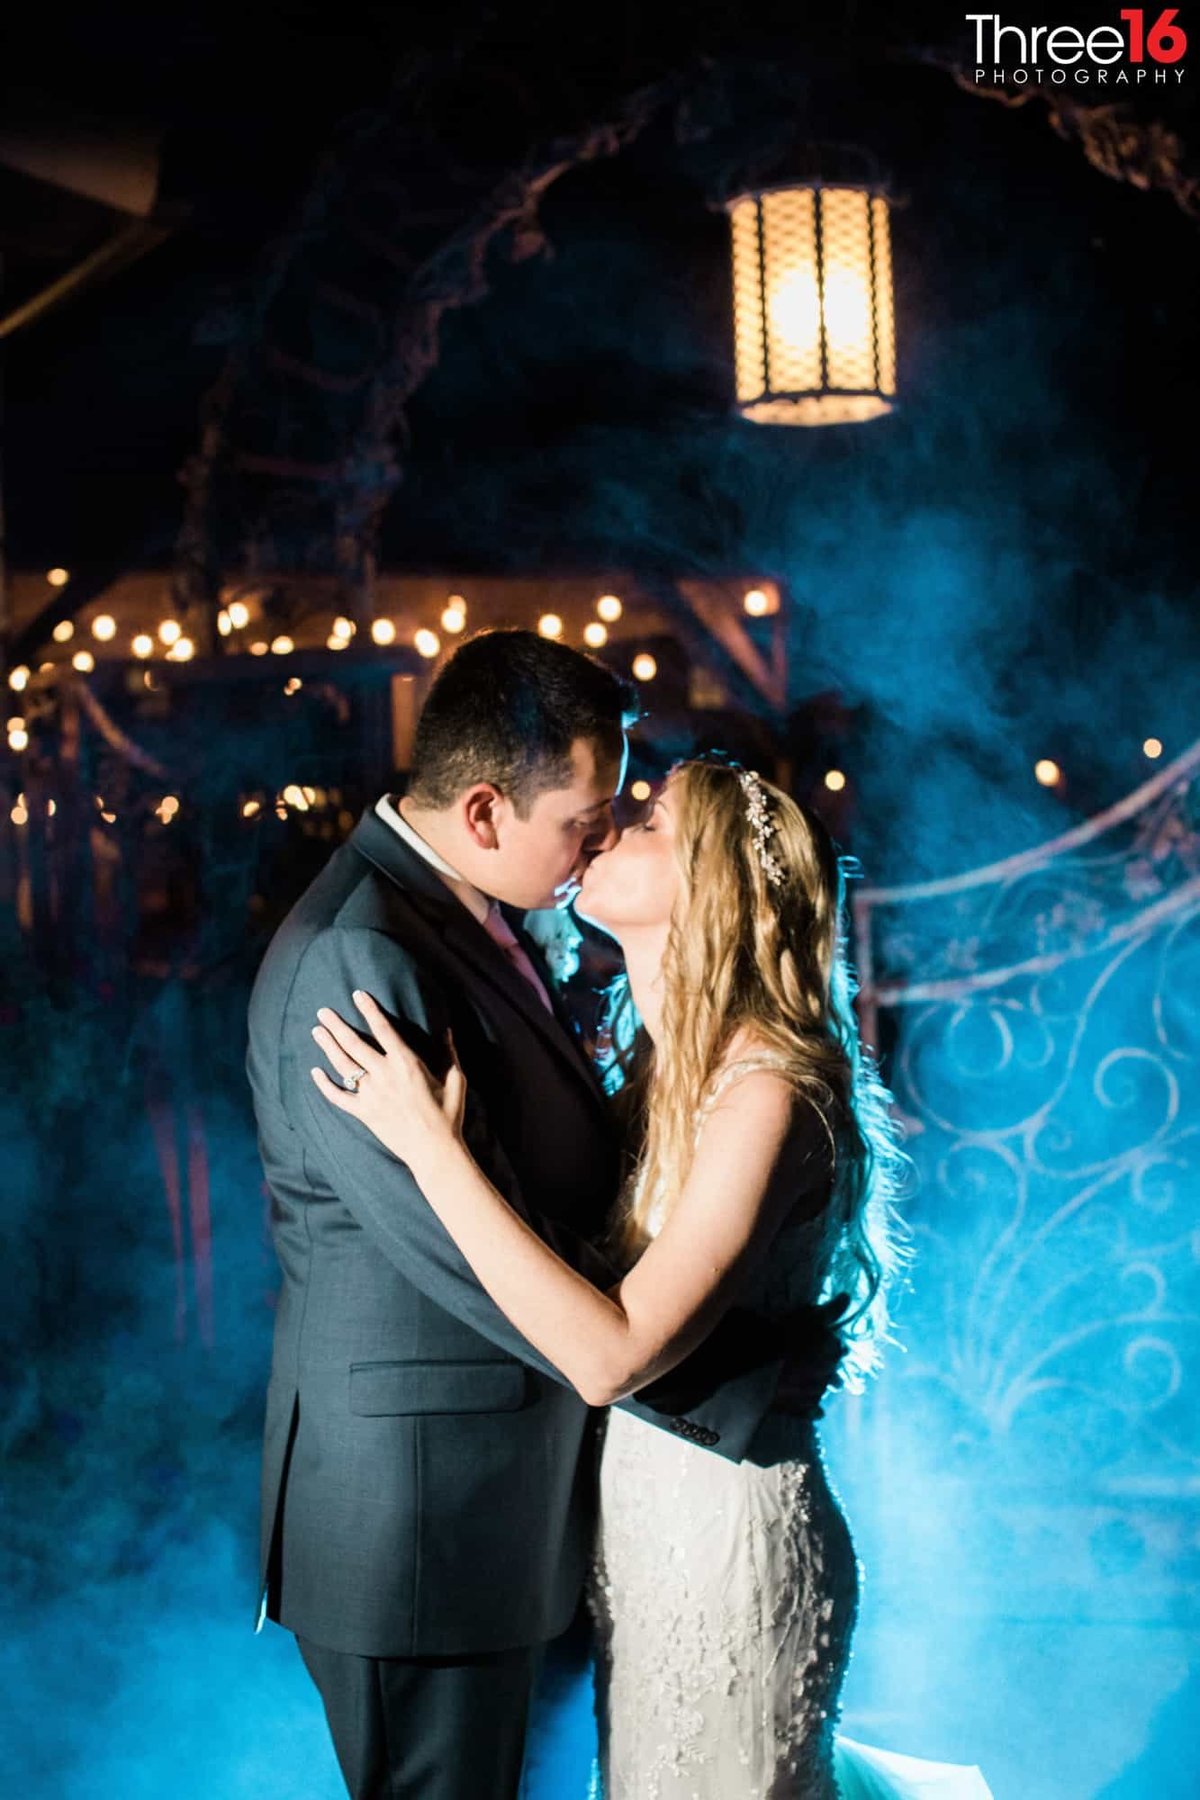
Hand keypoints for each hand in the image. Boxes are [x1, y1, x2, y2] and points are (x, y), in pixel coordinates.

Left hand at [311, 990, 466, 1168]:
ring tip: (316, 1031)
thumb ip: (449, 1053)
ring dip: (328, 1046)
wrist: (434, 1150)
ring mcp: (371, 1094)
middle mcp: (384, 1075)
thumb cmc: (448, 1115)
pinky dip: (324, 1085)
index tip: (357, 995)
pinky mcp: (364, 1113)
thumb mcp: (456, 1080)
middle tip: (322, 1011)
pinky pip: (338, 1097)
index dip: (368, 1009)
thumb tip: (446, 1030)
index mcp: (406, 1063)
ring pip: (342, 1065)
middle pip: (353, 1044)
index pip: (383, 1029)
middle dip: (336, 1025)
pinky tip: (314, 1072)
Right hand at [773, 1292, 850, 1419]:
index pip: (836, 1345)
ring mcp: (814, 1393)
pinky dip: (814, 1410)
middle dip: (826, 1363)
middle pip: (831, 1367)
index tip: (821, 1338)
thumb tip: (847, 1298)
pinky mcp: (799, 1410)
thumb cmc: (781, 1335)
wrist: (756, 1367)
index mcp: (830, 1350)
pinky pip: (811, 1411)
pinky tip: (817, 1412)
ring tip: (813, 1381)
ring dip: (821, 1384)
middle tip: (816, 1358)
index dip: (828, 1341)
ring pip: (823, 1389)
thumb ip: (829, 1310)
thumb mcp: (805, 1316)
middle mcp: (827, 1373)